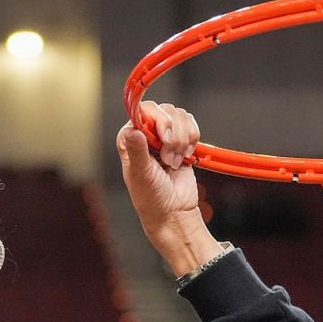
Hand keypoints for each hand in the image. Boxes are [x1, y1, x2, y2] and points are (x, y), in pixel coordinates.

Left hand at [116, 101, 222, 275]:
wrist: (174, 211)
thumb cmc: (151, 197)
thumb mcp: (141, 175)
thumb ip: (137, 151)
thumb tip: (133, 131)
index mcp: (129, 139)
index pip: (142, 111)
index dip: (156, 120)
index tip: (162, 137)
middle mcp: (146, 134)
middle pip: (165, 111)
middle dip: (172, 134)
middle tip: (167, 158)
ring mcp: (165, 136)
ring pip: (180, 116)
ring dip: (182, 140)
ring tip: (173, 162)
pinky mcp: (182, 140)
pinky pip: (191, 125)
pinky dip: (192, 139)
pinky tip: (185, 157)